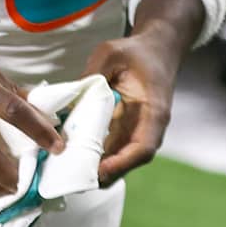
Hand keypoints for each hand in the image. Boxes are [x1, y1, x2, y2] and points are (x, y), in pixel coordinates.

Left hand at [86, 20, 184, 185]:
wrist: (156, 49)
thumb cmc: (137, 52)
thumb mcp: (111, 53)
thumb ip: (93, 72)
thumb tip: (71, 94)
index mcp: (154, 111)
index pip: (144, 147)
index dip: (123, 163)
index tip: (101, 169)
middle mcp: (149, 128)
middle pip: (129, 161)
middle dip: (105, 173)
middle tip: (75, 177)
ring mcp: (138, 130)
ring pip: (119, 158)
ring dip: (98, 167)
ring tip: (69, 170)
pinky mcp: (126, 129)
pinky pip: (112, 148)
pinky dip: (95, 154)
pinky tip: (73, 153)